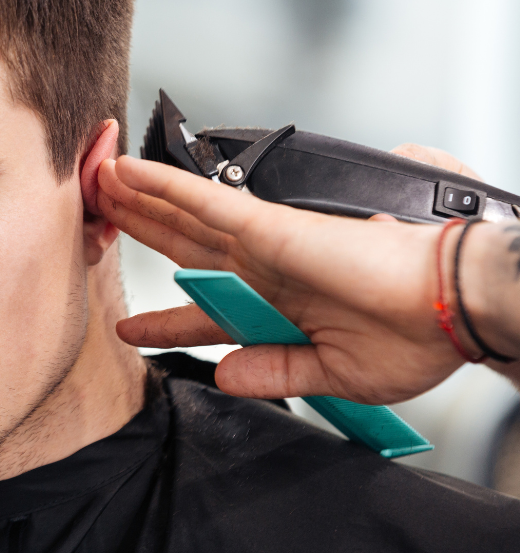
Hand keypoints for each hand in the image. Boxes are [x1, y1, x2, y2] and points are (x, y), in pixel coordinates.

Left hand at [97, 155, 467, 403]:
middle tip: (98, 219)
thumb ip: (274, 370)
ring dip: (140, 200)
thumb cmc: (414, 339)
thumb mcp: (332, 371)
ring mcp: (263, 244)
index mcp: (277, 306)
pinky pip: (207, 201)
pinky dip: (167, 185)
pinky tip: (131, 174)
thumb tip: (225, 377)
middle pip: (184, 248)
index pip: (204, 313)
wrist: (453, 309)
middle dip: (139, 233)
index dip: (163, 320)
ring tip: (99, 184)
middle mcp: (263, 269)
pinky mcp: (270, 225)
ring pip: (185, 215)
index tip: (128, 329)